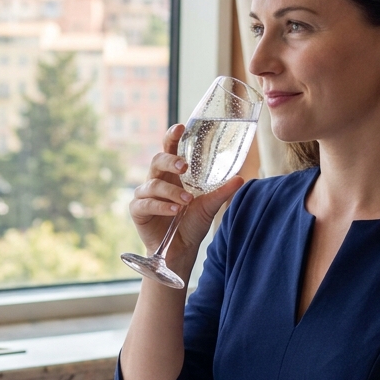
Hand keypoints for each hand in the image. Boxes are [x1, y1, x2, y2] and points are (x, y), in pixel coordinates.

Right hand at [129, 124, 244, 261]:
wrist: (180, 251)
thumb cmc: (192, 224)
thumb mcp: (210, 206)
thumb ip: (222, 192)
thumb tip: (241, 178)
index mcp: (173, 175)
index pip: (169, 149)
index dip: (171, 136)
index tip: (180, 128)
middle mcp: (157, 180)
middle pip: (157, 160)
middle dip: (170, 161)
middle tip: (184, 167)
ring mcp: (145, 195)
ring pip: (153, 184)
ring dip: (171, 191)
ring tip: (186, 202)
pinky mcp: (138, 210)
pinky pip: (145, 203)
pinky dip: (161, 206)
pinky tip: (175, 211)